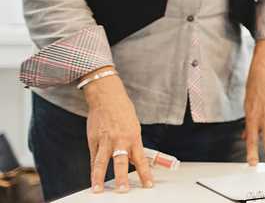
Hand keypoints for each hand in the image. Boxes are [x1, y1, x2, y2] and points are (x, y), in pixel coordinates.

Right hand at [82, 67, 152, 192]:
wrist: (107, 97)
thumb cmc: (123, 112)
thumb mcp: (134, 128)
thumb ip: (132, 145)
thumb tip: (132, 161)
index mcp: (134, 137)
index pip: (141, 160)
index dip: (145, 174)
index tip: (148, 185)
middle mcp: (119, 140)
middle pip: (120, 162)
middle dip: (122, 178)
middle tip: (123, 190)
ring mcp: (104, 141)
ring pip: (101, 162)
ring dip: (99, 178)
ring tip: (98, 190)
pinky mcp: (92, 140)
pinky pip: (93, 157)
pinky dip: (93, 169)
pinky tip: (93, 179)